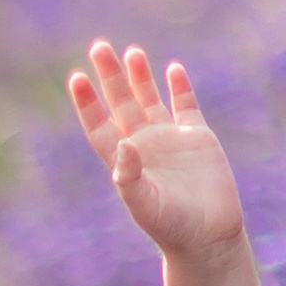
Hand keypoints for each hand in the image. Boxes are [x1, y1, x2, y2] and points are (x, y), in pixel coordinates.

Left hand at [68, 42, 246, 268]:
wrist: (208, 238)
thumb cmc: (172, 227)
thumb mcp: (146, 204)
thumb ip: (129, 177)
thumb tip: (123, 143)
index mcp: (125, 162)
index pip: (100, 127)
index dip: (87, 104)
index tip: (77, 79)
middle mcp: (144, 147)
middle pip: (122, 104)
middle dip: (110, 77)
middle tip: (99, 47)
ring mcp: (171, 141)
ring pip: (150, 100)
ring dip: (140, 77)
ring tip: (132, 52)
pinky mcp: (198, 139)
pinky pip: (186, 107)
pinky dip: (180, 88)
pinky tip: (172, 69)